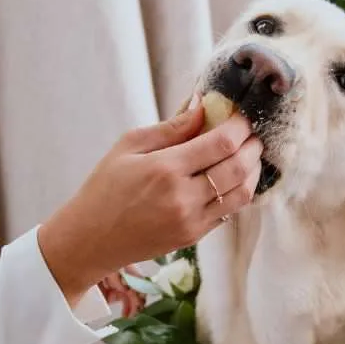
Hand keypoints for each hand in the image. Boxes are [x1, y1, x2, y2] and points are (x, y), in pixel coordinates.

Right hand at [39, 102, 262, 304]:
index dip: (240, 126)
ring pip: (242, 193)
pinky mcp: (194, 237)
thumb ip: (171, 126)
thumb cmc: (104, 188)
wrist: (91, 239)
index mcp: (165, 169)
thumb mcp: (128, 146)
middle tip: (252, 133)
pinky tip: (233, 178)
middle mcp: (183, 197)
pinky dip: (239, 192)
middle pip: (240, 167)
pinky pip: (229, 212)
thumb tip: (203, 104)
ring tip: (249, 155)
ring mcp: (191, 221)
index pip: (222, 143)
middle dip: (253, 146)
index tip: (241, 116)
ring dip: (253, 171)